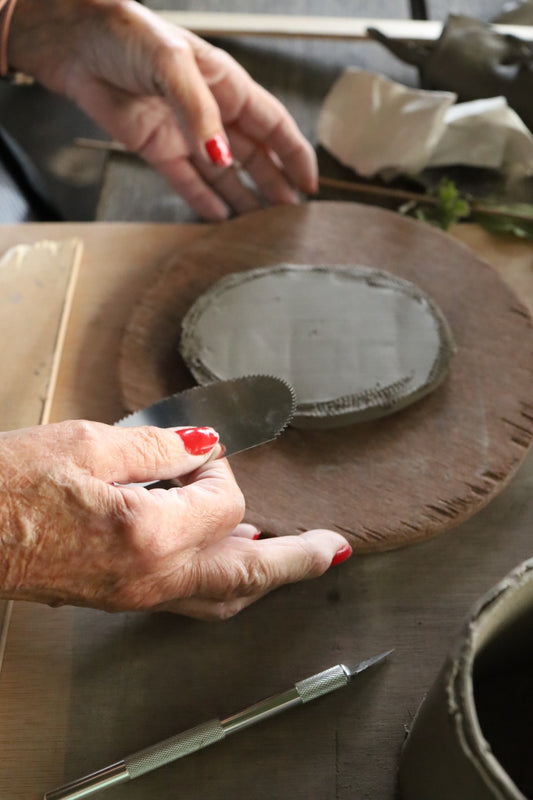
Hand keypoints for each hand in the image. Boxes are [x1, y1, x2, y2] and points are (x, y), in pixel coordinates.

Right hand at [0, 420, 350, 618]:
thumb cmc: (6, 488)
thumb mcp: (88, 445)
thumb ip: (161, 446)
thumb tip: (208, 444)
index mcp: (148, 534)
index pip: (226, 501)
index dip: (222, 465)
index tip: (205, 447)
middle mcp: (150, 576)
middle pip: (248, 574)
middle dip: (299, 558)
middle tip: (334, 547)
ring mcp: (136, 594)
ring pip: (222, 595)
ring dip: (264, 574)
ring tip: (295, 555)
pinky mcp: (120, 596)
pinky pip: (189, 597)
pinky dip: (221, 579)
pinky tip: (227, 558)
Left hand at [8, 0, 317, 219]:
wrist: (75, 42)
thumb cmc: (126, 33)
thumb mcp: (172, 64)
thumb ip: (200, 114)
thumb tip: (223, 160)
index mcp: (227, 85)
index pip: (274, 125)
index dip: (294, 155)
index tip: (310, 185)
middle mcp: (212, 113)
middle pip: (255, 156)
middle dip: (275, 185)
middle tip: (291, 217)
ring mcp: (185, 134)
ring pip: (225, 175)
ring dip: (245, 198)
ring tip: (263, 226)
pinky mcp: (157, 151)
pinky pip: (188, 183)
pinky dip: (204, 201)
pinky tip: (221, 219)